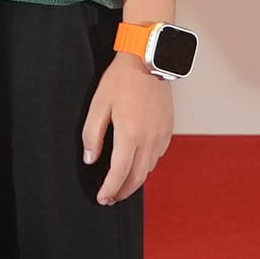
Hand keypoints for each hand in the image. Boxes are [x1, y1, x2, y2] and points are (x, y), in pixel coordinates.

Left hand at [82, 53, 177, 202]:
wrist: (148, 60)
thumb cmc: (121, 80)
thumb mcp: (98, 105)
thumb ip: (92, 135)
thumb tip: (91, 160)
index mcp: (130, 135)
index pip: (119, 173)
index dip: (109, 189)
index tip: (101, 198)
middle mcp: (149, 139)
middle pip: (137, 178)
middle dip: (122, 192)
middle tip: (110, 198)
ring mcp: (162, 135)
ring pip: (148, 168)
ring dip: (134, 180)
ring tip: (121, 184)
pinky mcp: (168, 130)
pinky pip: (157, 156)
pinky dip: (145, 165)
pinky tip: (135, 163)